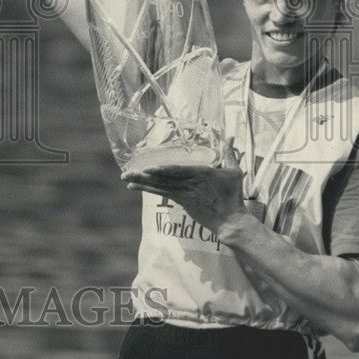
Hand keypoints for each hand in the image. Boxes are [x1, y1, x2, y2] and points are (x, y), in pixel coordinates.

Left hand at [121, 138, 247, 233]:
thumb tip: (231, 136)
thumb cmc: (233, 196)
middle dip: (143, 176)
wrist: (231, 221)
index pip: (177, 171)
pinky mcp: (182, 202)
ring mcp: (184, 194)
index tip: (147, 169)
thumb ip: (229, 153)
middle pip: (163, 179)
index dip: (161, 170)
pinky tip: (134, 188)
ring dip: (141, 183)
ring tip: (125, 179)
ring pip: (159, 187)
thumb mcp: (233, 172)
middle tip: (125, 173)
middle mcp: (189, 184)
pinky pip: (161, 194)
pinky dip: (147, 191)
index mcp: (201, 173)